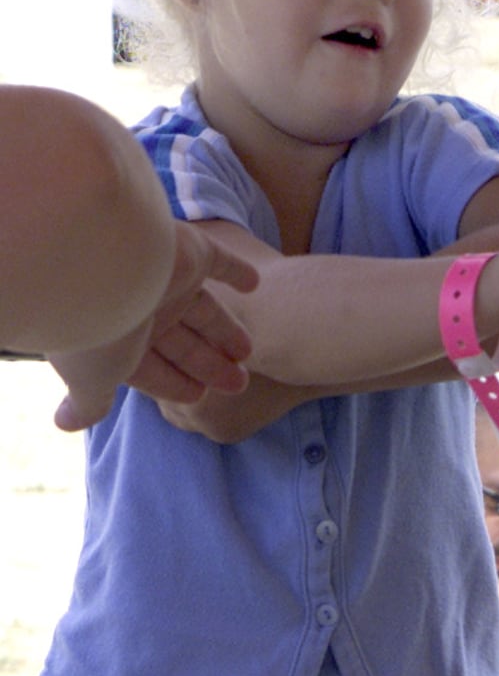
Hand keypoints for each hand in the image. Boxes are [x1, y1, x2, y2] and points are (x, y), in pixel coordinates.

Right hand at [53, 223, 258, 431]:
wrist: (104, 262)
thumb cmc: (95, 329)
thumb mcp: (93, 377)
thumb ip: (90, 400)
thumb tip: (65, 423)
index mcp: (119, 341)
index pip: (152, 369)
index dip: (174, 384)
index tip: (198, 396)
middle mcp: (144, 310)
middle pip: (184, 343)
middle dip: (210, 365)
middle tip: (239, 384)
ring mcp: (169, 280)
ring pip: (205, 311)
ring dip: (227, 331)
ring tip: (248, 353)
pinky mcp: (193, 252)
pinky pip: (222, 263)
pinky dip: (239, 272)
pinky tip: (255, 283)